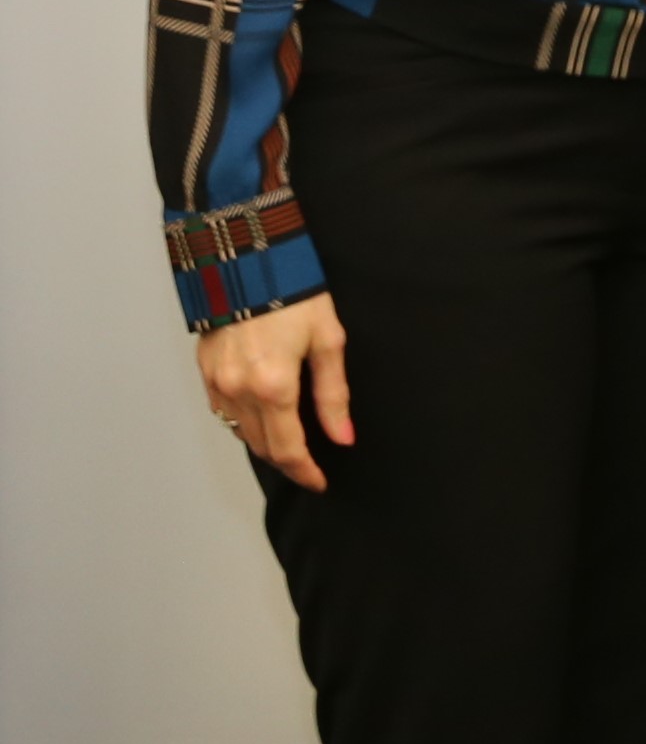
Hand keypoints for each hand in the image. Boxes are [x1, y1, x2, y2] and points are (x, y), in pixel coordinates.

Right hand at [194, 294, 353, 489]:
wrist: (248, 261)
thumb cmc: (296, 295)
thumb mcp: (328, 341)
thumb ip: (333, 395)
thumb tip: (342, 437)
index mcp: (274, 386)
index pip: (288, 448)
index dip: (304, 471)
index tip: (319, 482)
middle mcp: (239, 389)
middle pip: (262, 445)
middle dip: (287, 461)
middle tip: (309, 467)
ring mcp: (217, 381)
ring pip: (239, 431)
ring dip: (264, 443)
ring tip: (290, 444)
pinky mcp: (204, 370)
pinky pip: (223, 411)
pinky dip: (243, 422)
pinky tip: (262, 417)